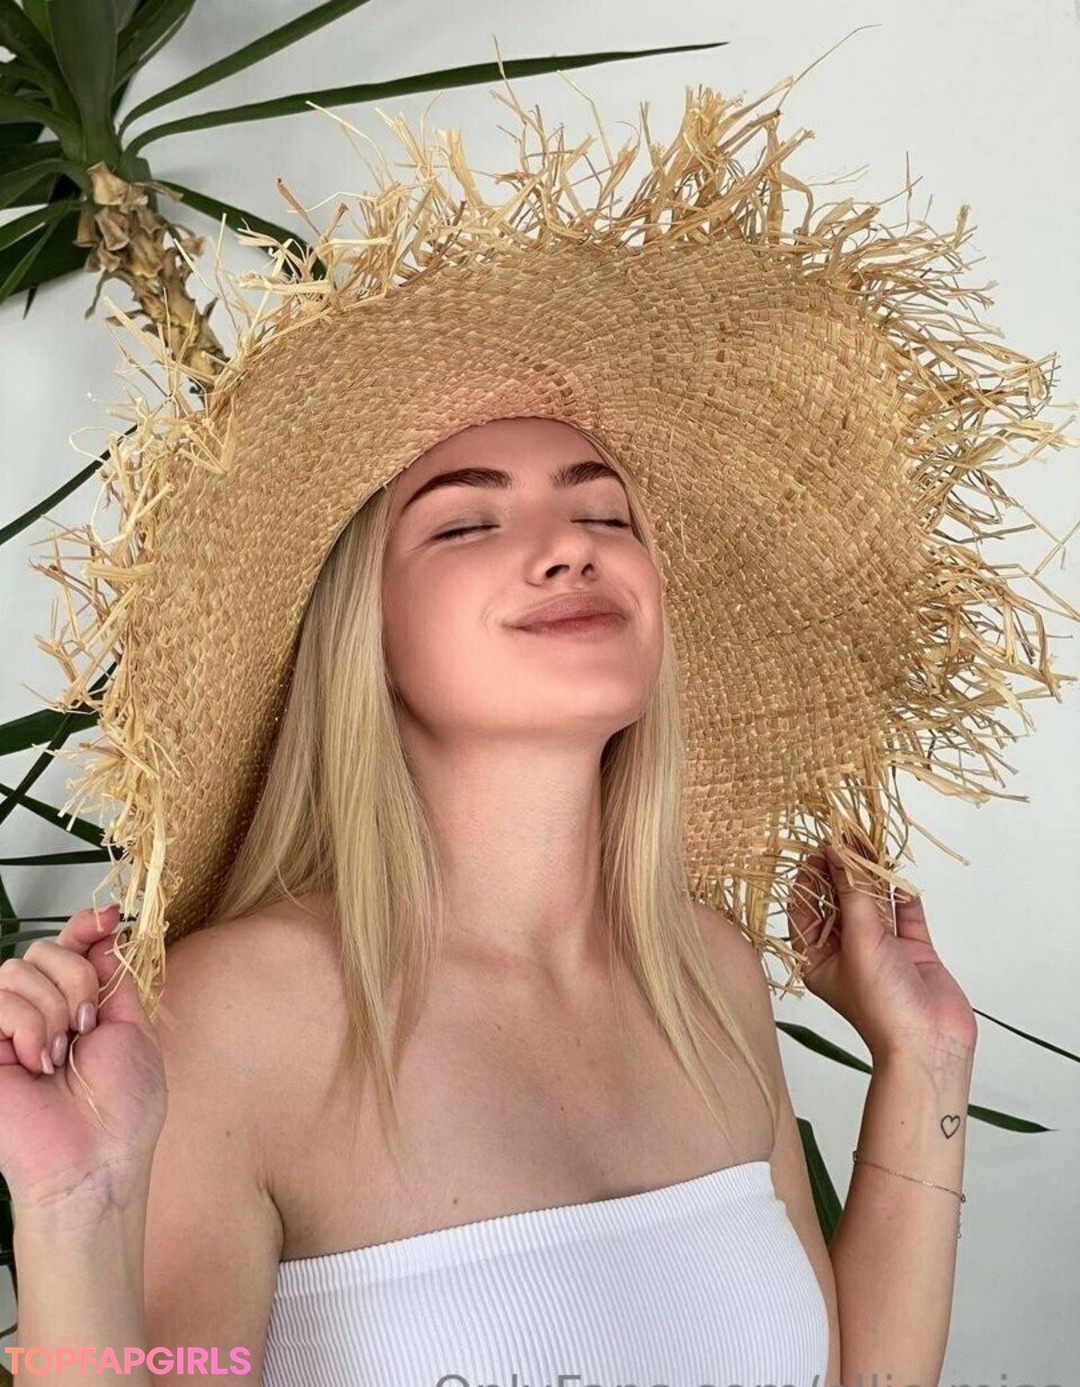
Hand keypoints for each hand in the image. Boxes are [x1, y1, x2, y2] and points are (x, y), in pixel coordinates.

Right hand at [0, 904, 166, 1212]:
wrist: (96, 1158)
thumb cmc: (121, 1109)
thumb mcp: (133, 1028)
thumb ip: (114, 977)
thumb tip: (103, 932)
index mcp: (78, 1005)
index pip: (70, 945)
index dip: (84, 925)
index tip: (106, 919)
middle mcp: (39, 1011)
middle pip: (45, 949)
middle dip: (76, 981)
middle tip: (86, 1029)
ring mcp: (6, 1029)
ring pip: (19, 969)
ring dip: (53, 1010)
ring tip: (60, 1056)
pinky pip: (0, 1002)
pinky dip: (28, 1028)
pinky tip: (36, 1063)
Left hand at [786, 838, 977, 1062]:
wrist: (931, 1043)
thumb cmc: (882, 1006)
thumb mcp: (858, 941)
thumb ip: (852, 893)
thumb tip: (838, 851)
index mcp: (818, 957)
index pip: (806, 908)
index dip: (810, 877)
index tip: (819, 847)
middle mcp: (847, 951)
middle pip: (841, 901)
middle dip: (844, 869)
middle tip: (848, 834)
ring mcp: (882, 949)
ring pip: (874, 903)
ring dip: (874, 876)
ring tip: (872, 842)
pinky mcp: (913, 950)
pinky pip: (906, 914)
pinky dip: (903, 895)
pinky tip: (899, 874)